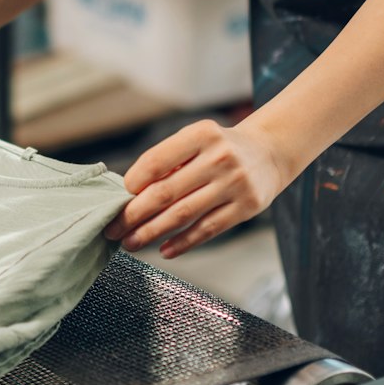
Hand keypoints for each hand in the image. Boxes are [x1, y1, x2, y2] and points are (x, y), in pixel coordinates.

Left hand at [104, 118, 300, 258]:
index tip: (118, 199)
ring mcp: (235, 183)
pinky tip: (164, 250)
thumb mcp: (197, 140)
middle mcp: (220, 157)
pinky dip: (182, 243)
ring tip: (132, 242)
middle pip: (166, 192)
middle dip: (134, 214)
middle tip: (114, 229)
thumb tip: (131, 195)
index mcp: (201, 134)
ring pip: (184, 215)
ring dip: (152, 232)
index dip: (132, 183)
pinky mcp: (246, 207)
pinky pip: (207, 230)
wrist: (269, 152)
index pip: (156, 161)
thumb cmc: (220, 148)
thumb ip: (168, 161)